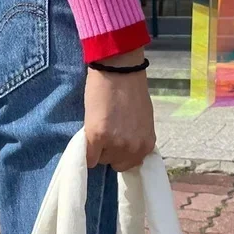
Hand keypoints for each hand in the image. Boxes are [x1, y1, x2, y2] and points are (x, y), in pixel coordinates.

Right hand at [85, 49, 155, 171]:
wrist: (120, 69)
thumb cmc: (131, 90)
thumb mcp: (143, 120)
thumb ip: (137, 138)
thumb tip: (127, 150)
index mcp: (147, 144)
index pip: (130, 164)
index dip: (122, 152)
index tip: (117, 140)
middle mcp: (133, 148)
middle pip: (115, 164)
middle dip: (110, 151)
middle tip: (108, 130)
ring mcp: (115, 144)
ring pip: (100, 160)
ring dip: (97, 147)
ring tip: (101, 125)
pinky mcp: (97, 137)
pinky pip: (88, 158)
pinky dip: (87, 149)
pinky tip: (90, 133)